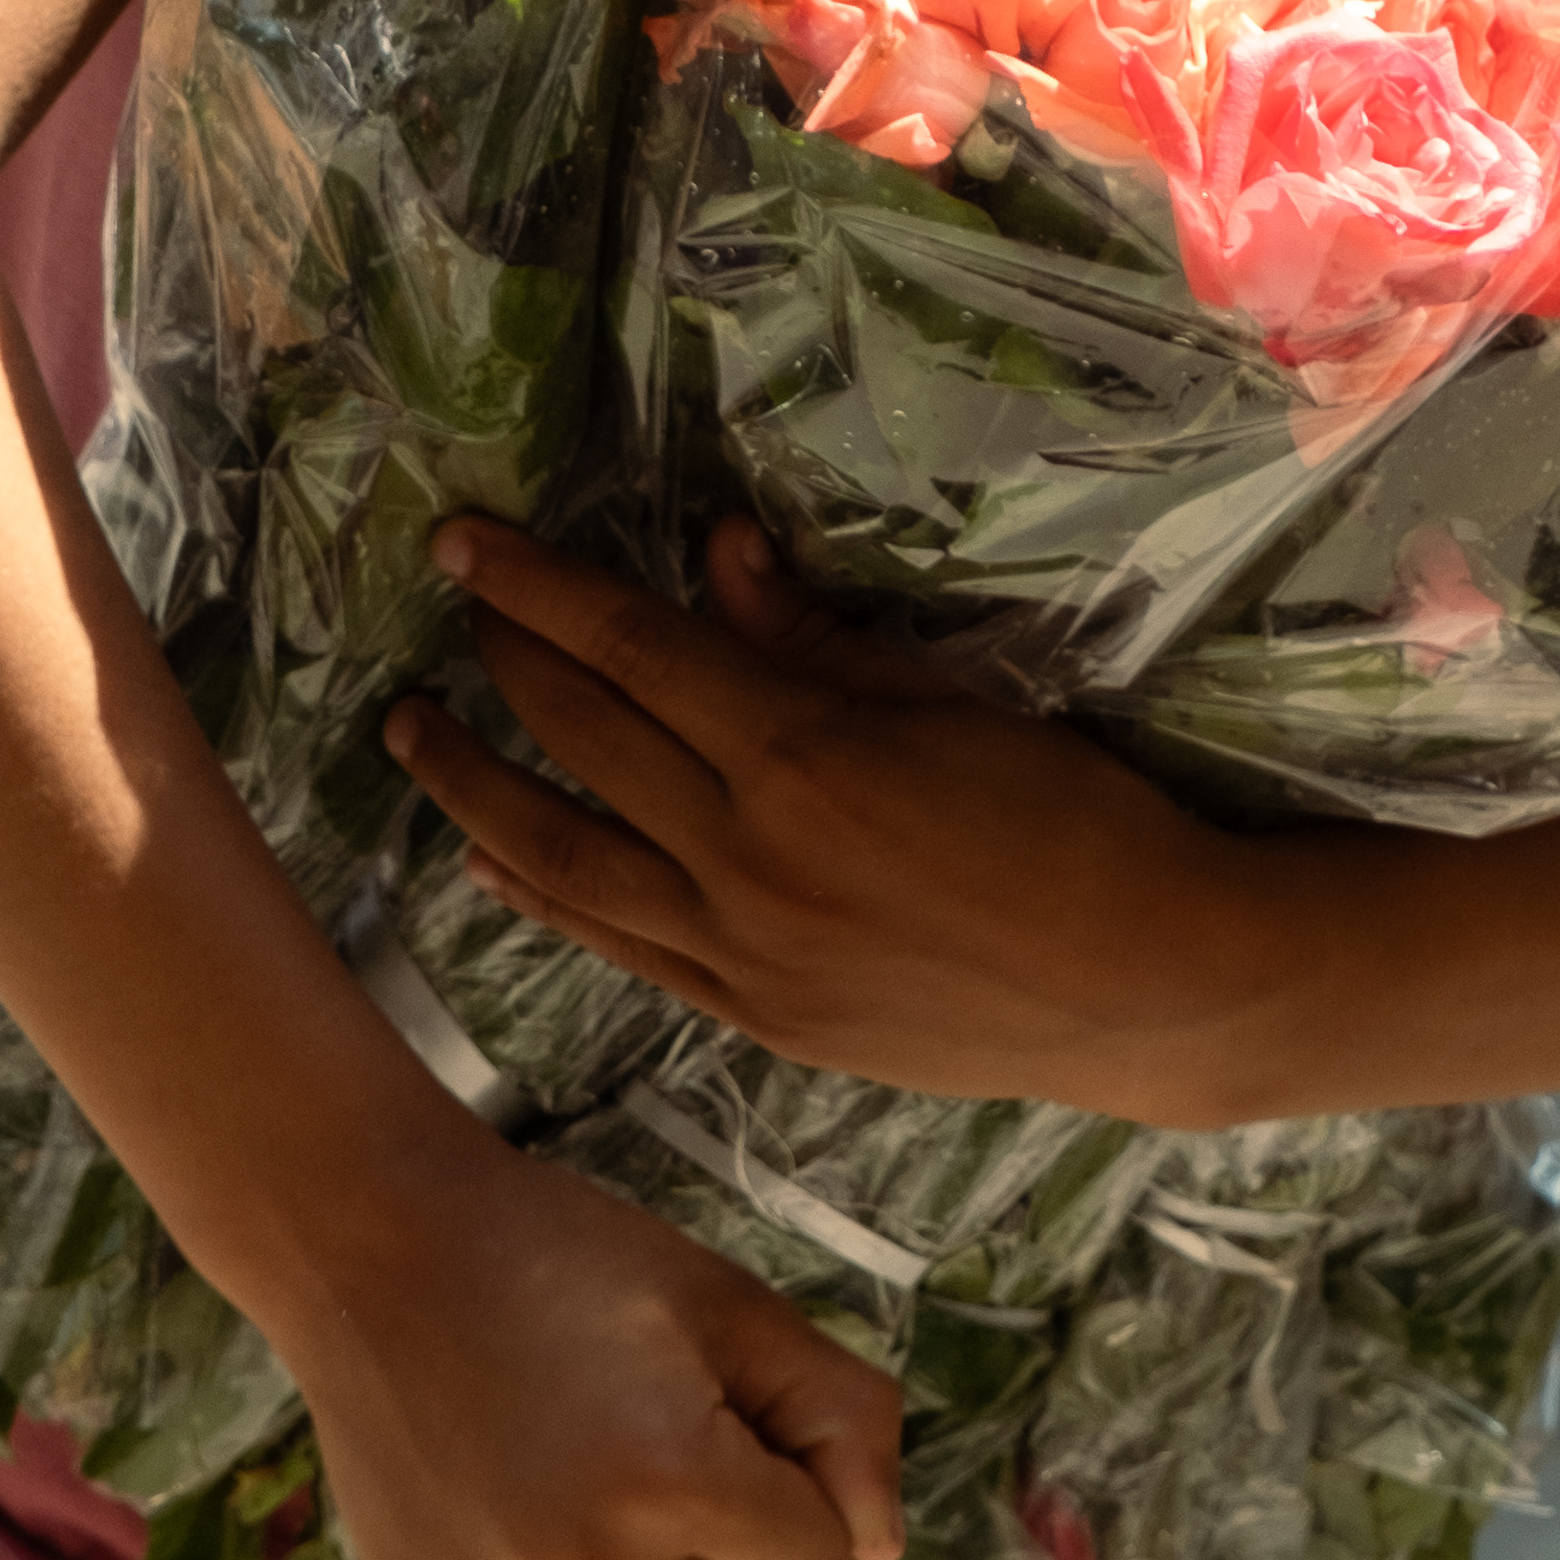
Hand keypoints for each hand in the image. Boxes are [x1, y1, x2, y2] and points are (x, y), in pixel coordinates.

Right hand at [273, 1082, 905, 1559]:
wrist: (374, 1246)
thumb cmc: (568, 1256)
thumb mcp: (730, 1305)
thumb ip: (840, 1416)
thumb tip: (886, 1550)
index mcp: (672, 1483)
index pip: (817, 1559)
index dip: (790, 1479)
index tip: (724, 1407)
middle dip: (725, 1531)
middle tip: (650, 1420)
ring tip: (575, 1447)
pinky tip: (512, 1485)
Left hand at [389, 516, 1272, 1122]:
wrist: (1146, 987)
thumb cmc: (1075, 821)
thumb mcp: (953, 700)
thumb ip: (817, 638)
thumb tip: (720, 553)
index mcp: (800, 755)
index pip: (630, 648)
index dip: (536, 588)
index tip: (464, 541)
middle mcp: (747, 858)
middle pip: (583, 741)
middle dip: (502, 663)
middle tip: (450, 609)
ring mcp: (743, 952)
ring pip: (566, 857)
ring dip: (475, 788)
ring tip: (413, 736)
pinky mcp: (759, 1018)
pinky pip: (618, 947)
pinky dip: (543, 897)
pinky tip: (494, 862)